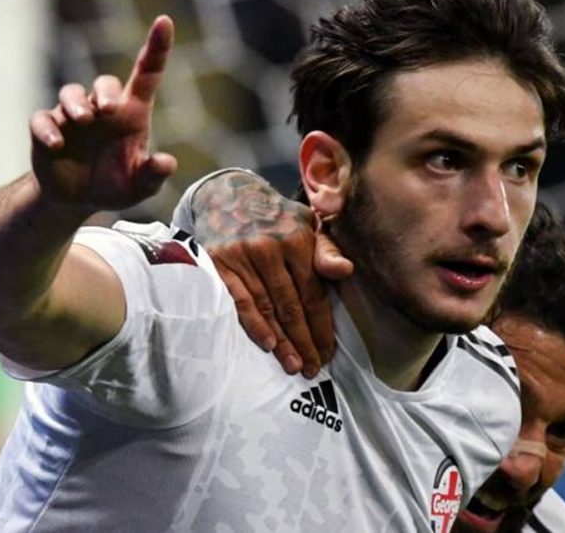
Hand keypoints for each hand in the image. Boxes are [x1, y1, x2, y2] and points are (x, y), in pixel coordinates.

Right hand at [29, 15, 176, 210]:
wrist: (76, 200)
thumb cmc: (114, 186)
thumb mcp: (138, 188)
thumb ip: (152, 176)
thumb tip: (167, 162)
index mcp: (131, 115)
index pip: (146, 74)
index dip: (157, 48)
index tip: (165, 22)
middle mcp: (102, 110)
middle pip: (105, 84)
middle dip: (106, 91)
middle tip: (109, 110)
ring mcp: (72, 118)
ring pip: (70, 93)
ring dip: (75, 104)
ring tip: (82, 121)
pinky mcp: (46, 130)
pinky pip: (42, 119)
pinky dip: (48, 129)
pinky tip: (57, 144)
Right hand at [190, 172, 351, 377]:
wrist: (227, 195)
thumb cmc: (276, 218)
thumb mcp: (307, 225)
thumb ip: (327, 250)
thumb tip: (346, 270)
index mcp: (297, 239)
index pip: (313, 293)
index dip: (321, 326)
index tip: (327, 352)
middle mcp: (270, 248)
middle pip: (291, 305)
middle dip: (304, 340)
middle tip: (311, 368)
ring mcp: (242, 256)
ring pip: (267, 307)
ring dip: (282, 341)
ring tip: (293, 366)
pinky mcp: (218, 263)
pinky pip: (239, 300)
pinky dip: (253, 324)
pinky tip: (267, 344)